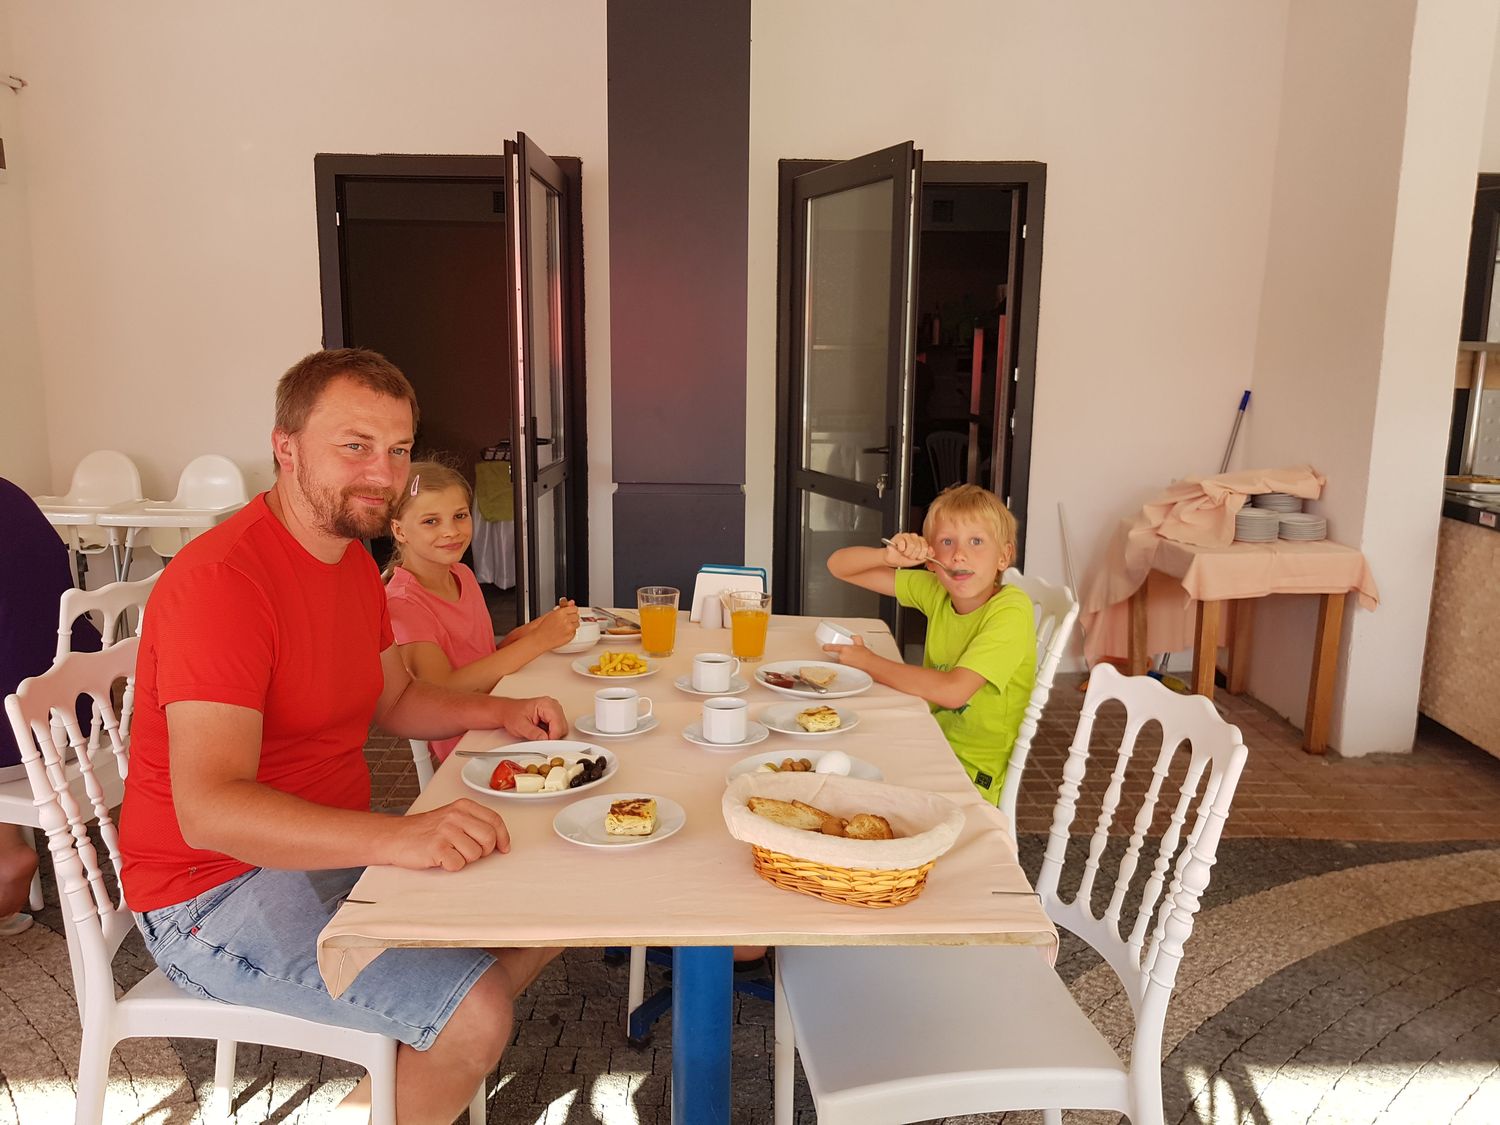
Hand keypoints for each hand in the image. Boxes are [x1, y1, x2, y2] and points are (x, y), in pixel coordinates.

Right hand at [388, 798, 510, 871]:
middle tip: (470, 852)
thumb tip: (499, 840)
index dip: (503, 837)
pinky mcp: (436, 847)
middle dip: (484, 851)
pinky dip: (452, 866)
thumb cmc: (425, 830)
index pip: (495, 820)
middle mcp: (455, 816)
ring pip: (475, 854)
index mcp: (463, 806)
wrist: (396, 836)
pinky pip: (458, 864)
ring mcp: (446, 831)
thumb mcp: (452, 817)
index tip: (503, 847)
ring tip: (451, 852)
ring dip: (465, 859)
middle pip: (489, 838)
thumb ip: (474, 823)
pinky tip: (442, 858)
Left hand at [492, 695, 569, 739]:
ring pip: (562, 728)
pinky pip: (558, 727)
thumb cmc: (512, 714)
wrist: (508, 712)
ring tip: (538, 733)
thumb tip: (545, 739)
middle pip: (562, 727)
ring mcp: (554, 709)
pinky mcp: (553, 715)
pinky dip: (551, 733)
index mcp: (546, 704)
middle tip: (539, 738)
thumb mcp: (520, 726)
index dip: (552, 737)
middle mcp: (553, 705)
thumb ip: (534, 733)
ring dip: (552, 734)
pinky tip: (541, 731)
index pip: (558, 724)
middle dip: (552, 736)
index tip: (545, 743)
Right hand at [535, 599, 580, 648]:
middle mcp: (566, 620)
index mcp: (561, 612)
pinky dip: (571, 632)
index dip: (571, 610)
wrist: (538, 640)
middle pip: (577, 616)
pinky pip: (574, 632)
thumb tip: (571, 602)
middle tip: (564, 620)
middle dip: (572, 617)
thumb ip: (563, 607)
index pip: (574, 608)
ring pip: (577, 624)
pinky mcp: (570, 637)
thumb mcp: (550, 613)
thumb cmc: (541, 628)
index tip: (568, 612)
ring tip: (562, 627)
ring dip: (572, 624)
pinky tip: (563, 632)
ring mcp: (569, 629)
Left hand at [823, 636, 869, 666]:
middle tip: (851, 655)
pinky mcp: (845, 670)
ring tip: (854, 660)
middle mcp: (842, 657)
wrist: (870, 666)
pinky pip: (844, 667)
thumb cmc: (866, 656)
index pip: (831, 647)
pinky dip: (847, 665)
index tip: (824, 647)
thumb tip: (853, 636)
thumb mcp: (861, 644)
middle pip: (837, 655)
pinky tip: (854, 665)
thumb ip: (856, 638)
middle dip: (842, 655)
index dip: (826, 647)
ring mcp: (843, 664)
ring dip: (845, 660)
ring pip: (840, 661)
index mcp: (844, 649)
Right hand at [883, 533, 930, 568]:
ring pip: (911, 545)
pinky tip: (899, 549)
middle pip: (918, 547)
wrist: (893, 560)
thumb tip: (932, 552)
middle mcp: (914, 537)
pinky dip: (900, 549)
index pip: (926, 546)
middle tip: (909, 555)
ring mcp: (907, 536)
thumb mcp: (918, 560)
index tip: (917, 557)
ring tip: (904, 553)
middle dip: (913, 555)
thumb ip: (927, 556)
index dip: (921, 554)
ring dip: (906, 553)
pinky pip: (902, 543)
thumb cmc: (904, 559)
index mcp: (921, 542)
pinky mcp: (899, 536)